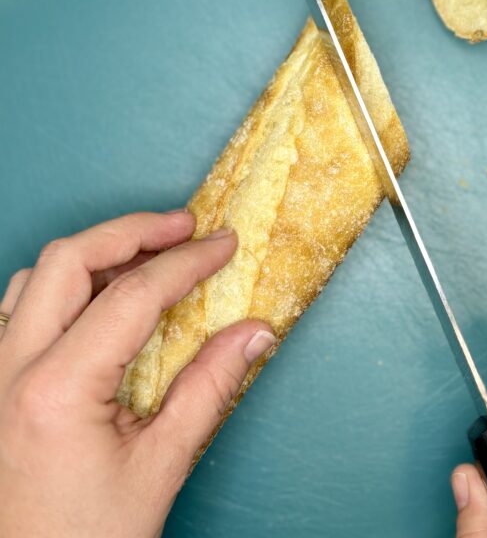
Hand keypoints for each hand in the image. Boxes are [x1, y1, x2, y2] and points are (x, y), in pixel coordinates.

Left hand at [0, 211, 275, 537]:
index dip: (187, 261)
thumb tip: (254, 333)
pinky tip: (96, 295)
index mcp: (56, 390)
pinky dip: (61, 283)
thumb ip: (209, 388)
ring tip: (147, 254)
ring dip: (94, 252)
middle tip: (185, 226)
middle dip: (133, 230)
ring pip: (35, 275)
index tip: (223, 244)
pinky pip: (16, 306)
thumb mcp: (160, 467)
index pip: (132, 294)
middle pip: (69, 258)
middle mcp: (11, 371)